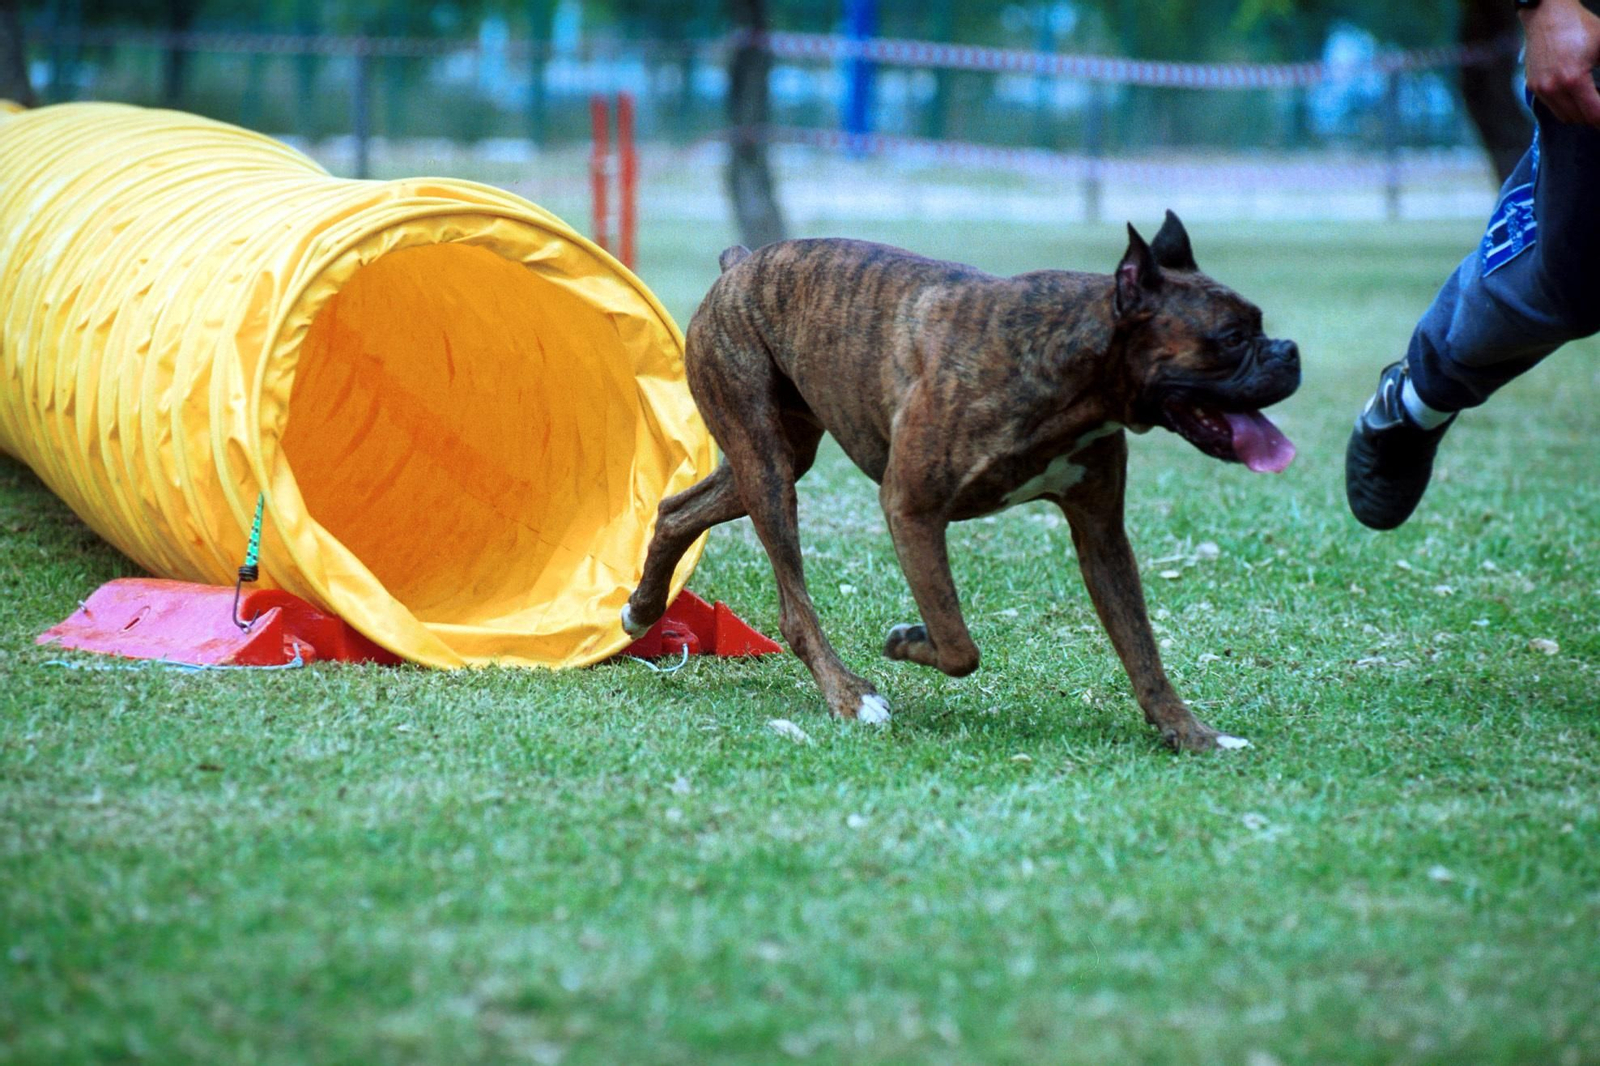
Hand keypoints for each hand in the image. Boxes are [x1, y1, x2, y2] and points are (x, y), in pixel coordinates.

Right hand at [1521, 0, 1599, 126]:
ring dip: (1579, 113)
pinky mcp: (1532, 86)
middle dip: (1594, 116)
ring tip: (1591, 101)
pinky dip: (1566, 105)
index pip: (1593, 114)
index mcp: (1574, 79)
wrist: (1547, 15)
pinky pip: (1552, 106)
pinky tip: (1575, 93)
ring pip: (1564, 116)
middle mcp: (1553, 88)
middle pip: (1578, 119)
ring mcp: (1540, 88)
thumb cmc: (1579, 26)